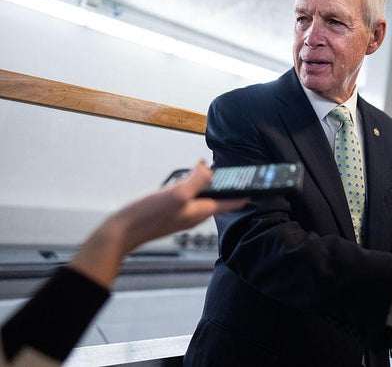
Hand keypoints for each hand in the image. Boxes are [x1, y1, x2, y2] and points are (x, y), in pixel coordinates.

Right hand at [70, 161, 247, 286]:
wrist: (121, 233)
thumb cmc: (147, 215)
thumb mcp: (176, 193)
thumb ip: (196, 181)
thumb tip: (209, 168)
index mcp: (202, 211)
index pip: (233, 203)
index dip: (247, 193)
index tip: (260, 184)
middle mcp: (195, 215)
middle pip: (219, 200)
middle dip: (229, 187)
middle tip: (239, 172)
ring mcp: (183, 215)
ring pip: (204, 198)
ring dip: (210, 186)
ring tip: (214, 171)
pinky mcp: (170, 214)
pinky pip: (189, 199)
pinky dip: (193, 188)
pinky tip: (186, 181)